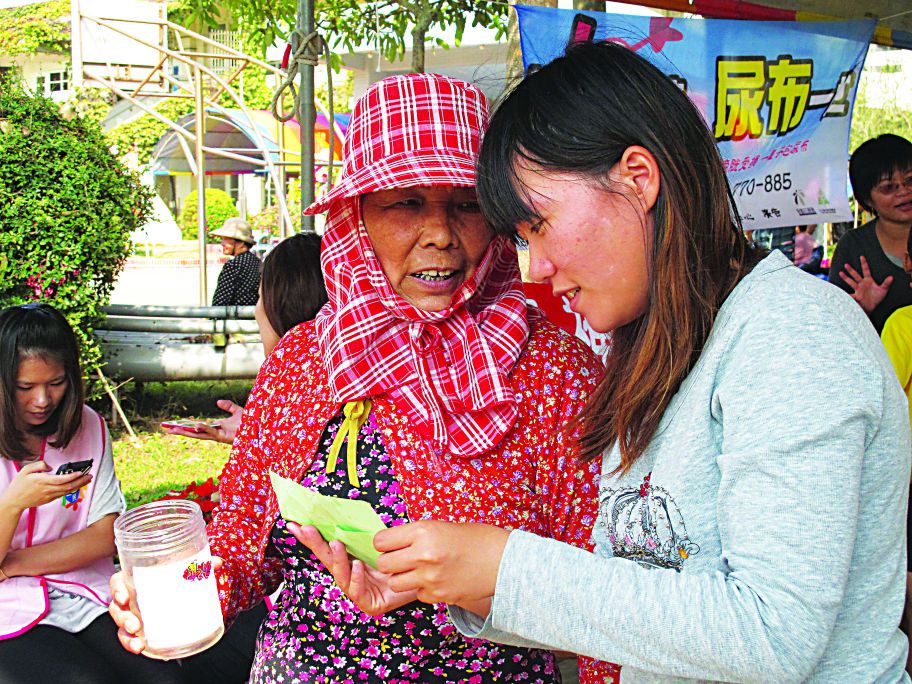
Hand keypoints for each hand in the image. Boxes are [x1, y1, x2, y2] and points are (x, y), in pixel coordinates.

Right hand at [0, 461, 90, 513]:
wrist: (14, 501)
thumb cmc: (19, 484)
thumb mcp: (26, 470)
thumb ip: (39, 465)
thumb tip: (50, 467)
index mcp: (43, 481)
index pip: (61, 479)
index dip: (73, 476)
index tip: (81, 472)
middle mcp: (48, 489)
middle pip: (68, 486)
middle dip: (81, 481)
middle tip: (90, 476)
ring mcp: (49, 496)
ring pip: (67, 491)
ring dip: (79, 485)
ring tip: (87, 479)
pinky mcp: (49, 499)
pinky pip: (63, 494)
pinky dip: (71, 489)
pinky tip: (77, 485)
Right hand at [110, 557, 223, 653]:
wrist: (177, 590)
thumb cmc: (172, 574)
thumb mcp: (184, 568)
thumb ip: (200, 565)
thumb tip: (217, 563)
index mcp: (134, 578)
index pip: (118, 581)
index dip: (117, 589)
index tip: (124, 597)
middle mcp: (130, 596)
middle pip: (117, 607)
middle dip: (123, 618)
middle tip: (135, 625)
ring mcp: (132, 613)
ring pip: (121, 625)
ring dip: (127, 636)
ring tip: (138, 643)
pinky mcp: (139, 627)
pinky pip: (129, 637)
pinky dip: (132, 643)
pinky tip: (141, 648)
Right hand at [165, 400, 243, 444]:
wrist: (259, 429)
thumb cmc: (250, 423)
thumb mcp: (237, 411)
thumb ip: (228, 406)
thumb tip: (217, 402)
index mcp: (217, 427)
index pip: (197, 427)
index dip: (186, 426)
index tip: (173, 425)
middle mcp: (216, 433)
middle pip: (194, 432)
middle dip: (180, 431)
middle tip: (165, 429)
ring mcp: (219, 436)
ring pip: (200, 434)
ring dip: (188, 432)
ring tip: (174, 429)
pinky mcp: (225, 437)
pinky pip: (212, 433)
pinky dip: (204, 429)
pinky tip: (197, 426)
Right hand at [287, 522, 416, 615]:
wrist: (426, 575)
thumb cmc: (404, 557)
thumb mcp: (382, 540)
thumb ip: (363, 532)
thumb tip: (343, 512)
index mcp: (351, 560)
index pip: (327, 547)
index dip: (311, 536)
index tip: (294, 523)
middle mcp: (351, 576)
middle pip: (328, 560)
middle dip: (315, 544)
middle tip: (306, 529)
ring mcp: (359, 591)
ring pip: (341, 576)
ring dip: (337, 558)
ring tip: (336, 543)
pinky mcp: (370, 604)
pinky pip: (359, 591)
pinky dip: (357, 577)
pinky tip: (358, 565)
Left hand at [374, 521, 508, 608]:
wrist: (503, 560)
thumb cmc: (475, 538)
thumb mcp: (441, 527)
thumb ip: (416, 536)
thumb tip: (392, 544)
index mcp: (423, 531)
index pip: (381, 541)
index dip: (385, 543)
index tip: (391, 544)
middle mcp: (423, 554)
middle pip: (384, 564)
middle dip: (390, 562)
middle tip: (402, 559)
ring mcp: (429, 577)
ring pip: (395, 583)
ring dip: (403, 578)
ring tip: (419, 571)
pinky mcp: (437, 595)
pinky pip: (417, 594)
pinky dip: (423, 589)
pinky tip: (438, 579)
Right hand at [840, 256, 891, 312]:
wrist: (872, 307)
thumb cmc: (877, 298)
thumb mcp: (883, 290)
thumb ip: (886, 283)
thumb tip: (891, 277)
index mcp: (868, 280)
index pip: (866, 270)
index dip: (864, 263)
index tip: (861, 257)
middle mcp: (862, 283)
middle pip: (856, 275)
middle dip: (851, 270)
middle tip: (846, 264)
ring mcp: (858, 289)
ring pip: (851, 282)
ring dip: (846, 278)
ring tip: (840, 273)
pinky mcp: (855, 296)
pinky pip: (849, 294)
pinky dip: (844, 293)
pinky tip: (840, 291)